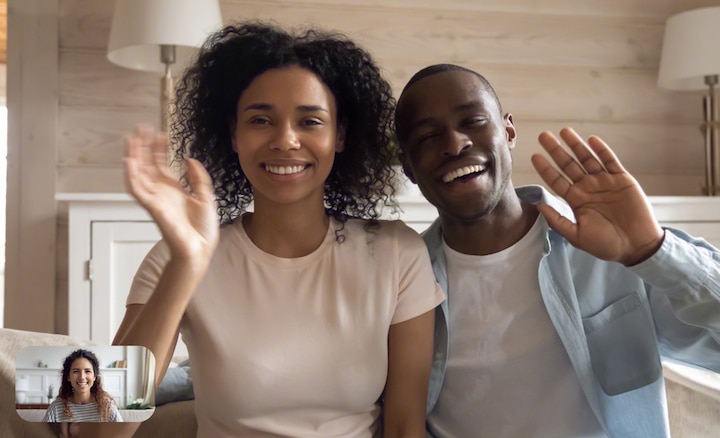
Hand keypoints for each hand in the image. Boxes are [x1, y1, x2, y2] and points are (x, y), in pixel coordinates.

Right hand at [124, 125, 218, 261]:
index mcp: (173, 189)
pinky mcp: (152, 207)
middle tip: (141, 127)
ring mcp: (155, 198)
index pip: (161, 163)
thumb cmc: (201, 229)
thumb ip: (198, 178)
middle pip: (147, 164)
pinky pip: (137, 190)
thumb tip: (189, 160)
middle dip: (144, 146)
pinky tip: (129, 160)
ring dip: (134, 155)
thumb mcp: (205, 197)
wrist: (200, 248)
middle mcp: (161, 192)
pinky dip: (131, 175)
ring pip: (138, 173)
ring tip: (132, 138)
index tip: (161, 133)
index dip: (159, 148)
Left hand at [530, 127, 663, 265]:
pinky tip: (592, 139)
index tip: (534, 156)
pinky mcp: (622, 180)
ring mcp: (605, 182)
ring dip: (576, 145)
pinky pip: (610, 161)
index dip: (546, 168)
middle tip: (543, 136)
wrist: (636, 246)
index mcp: (576, 200)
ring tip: (564, 131)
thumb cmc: (606, 244)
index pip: (557, 180)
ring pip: (587, 159)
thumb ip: (558, 221)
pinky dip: (602, 150)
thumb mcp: (577, 236)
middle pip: (569, 165)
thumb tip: (539, 206)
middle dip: (556, 150)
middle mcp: (588, 188)